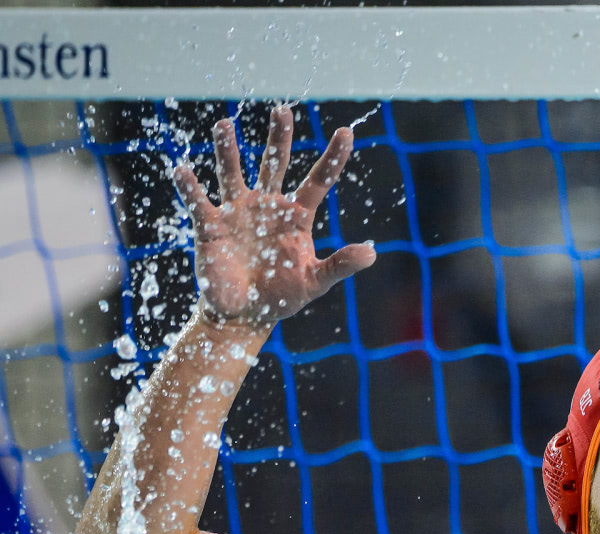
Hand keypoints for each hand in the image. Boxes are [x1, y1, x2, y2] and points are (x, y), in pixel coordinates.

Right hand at [173, 107, 375, 327]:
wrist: (244, 313)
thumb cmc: (281, 296)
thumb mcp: (315, 282)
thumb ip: (340, 265)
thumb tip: (372, 253)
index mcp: (295, 216)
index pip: (318, 181)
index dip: (332, 158)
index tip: (347, 132)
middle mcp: (266, 205)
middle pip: (274, 164)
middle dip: (279, 138)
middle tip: (282, 111)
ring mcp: (237, 211)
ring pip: (232, 172)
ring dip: (228, 150)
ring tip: (225, 125)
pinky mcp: (210, 226)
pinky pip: (198, 202)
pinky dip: (189, 187)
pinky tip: (183, 171)